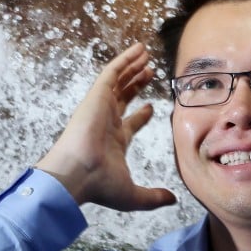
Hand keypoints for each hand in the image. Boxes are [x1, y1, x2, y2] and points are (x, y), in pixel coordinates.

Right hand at [35, 43, 176, 210]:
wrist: (77, 175)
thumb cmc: (99, 186)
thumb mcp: (133, 195)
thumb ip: (153, 197)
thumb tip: (173, 200)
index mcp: (114, 141)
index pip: (129, 123)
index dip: (141, 114)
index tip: (152, 106)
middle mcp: (107, 122)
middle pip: (123, 97)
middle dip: (136, 84)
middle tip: (150, 72)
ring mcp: (100, 107)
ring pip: (118, 81)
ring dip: (132, 67)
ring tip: (146, 54)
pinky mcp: (96, 96)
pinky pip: (112, 72)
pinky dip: (125, 59)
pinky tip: (138, 50)